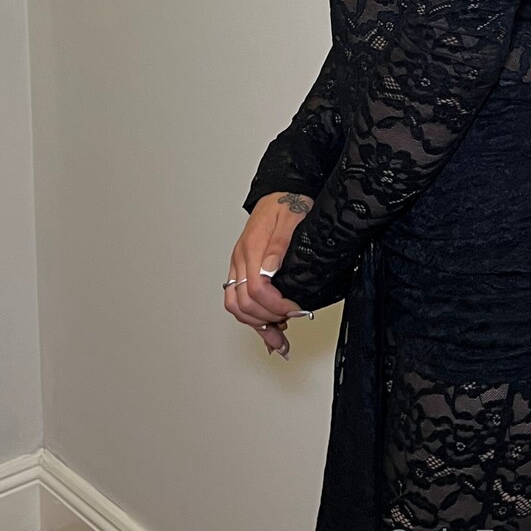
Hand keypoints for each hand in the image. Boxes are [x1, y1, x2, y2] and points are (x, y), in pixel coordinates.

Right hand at [225, 192, 313, 358]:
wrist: (282, 191)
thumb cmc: (288, 202)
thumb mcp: (291, 218)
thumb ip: (279, 244)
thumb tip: (270, 269)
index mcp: (252, 247)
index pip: (255, 288)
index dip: (274, 305)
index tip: (295, 309)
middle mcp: (241, 258)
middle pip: (242, 302)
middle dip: (265, 319)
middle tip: (288, 325)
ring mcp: (239, 264)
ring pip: (236, 304)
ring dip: (256, 325)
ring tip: (277, 339)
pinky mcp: (243, 267)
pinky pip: (239, 298)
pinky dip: (251, 319)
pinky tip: (265, 330)